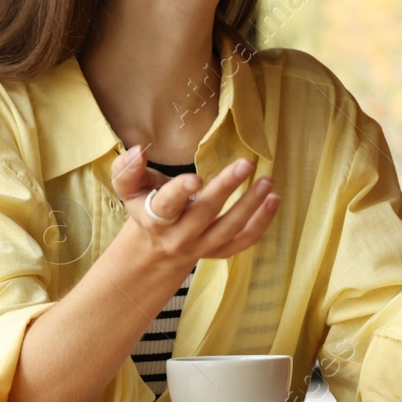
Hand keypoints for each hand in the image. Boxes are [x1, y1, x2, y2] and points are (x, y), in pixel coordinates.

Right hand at [111, 145, 279, 265]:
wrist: (155, 248)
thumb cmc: (146, 206)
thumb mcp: (130, 189)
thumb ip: (128, 170)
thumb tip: (137, 150)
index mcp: (154, 218)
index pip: (166, 206)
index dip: (180, 191)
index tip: (196, 177)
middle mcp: (178, 237)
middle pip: (204, 214)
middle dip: (226, 188)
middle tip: (246, 163)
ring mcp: (202, 247)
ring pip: (229, 229)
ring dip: (251, 205)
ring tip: (267, 181)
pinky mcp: (220, 251)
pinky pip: (244, 241)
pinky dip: (262, 223)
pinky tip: (274, 200)